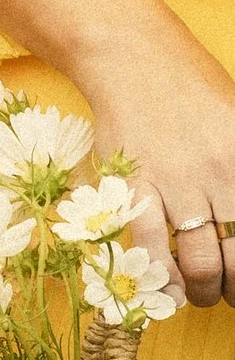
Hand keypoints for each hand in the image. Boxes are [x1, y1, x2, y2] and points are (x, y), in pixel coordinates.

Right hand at [82, 5, 234, 310]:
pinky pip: (151, 250)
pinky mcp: (134, 189)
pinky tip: (166, 286)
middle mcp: (220, 174)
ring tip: (201, 296)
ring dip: (203, 291)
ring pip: (201, 262)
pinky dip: (161, 278)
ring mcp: (176, 184)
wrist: (136, 63)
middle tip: (229, 294)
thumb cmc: (193, 91)